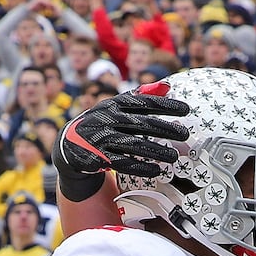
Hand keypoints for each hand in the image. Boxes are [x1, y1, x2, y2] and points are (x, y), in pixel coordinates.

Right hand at [53, 92, 191, 180]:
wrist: (69, 143)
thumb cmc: (101, 122)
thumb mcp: (116, 105)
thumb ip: (141, 96)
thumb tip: (167, 85)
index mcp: (114, 104)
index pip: (143, 102)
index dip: (165, 105)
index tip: (185, 109)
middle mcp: (108, 119)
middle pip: (141, 123)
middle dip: (165, 129)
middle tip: (184, 134)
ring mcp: (102, 138)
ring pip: (134, 144)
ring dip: (156, 151)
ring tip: (174, 156)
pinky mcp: (98, 157)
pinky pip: (123, 163)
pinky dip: (141, 167)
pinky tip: (156, 170)